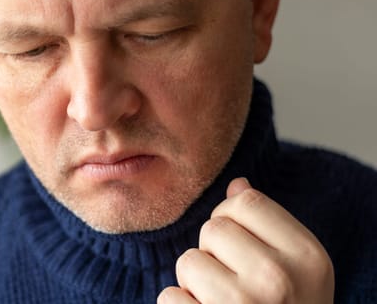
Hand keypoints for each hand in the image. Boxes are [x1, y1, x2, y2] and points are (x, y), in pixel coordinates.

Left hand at [157, 178, 333, 303]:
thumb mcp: (298, 270)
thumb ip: (268, 226)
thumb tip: (237, 184)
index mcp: (307, 256)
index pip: (245, 201)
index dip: (233, 220)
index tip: (241, 247)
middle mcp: (279, 279)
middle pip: (213, 228)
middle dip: (214, 253)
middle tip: (236, 284)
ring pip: (188, 260)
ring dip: (196, 283)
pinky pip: (169, 296)